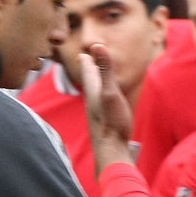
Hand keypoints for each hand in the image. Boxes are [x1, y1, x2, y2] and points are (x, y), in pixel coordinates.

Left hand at [79, 44, 134, 173]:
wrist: (111, 151)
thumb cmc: (112, 122)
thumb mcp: (110, 92)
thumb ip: (105, 70)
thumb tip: (97, 45)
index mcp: (93, 91)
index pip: (88, 71)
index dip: (87, 61)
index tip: (84, 52)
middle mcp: (92, 102)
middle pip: (90, 81)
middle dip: (89, 70)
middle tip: (86, 60)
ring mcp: (97, 113)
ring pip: (94, 93)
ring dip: (94, 83)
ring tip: (95, 79)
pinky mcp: (104, 123)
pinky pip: (101, 105)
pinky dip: (101, 97)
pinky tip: (104, 105)